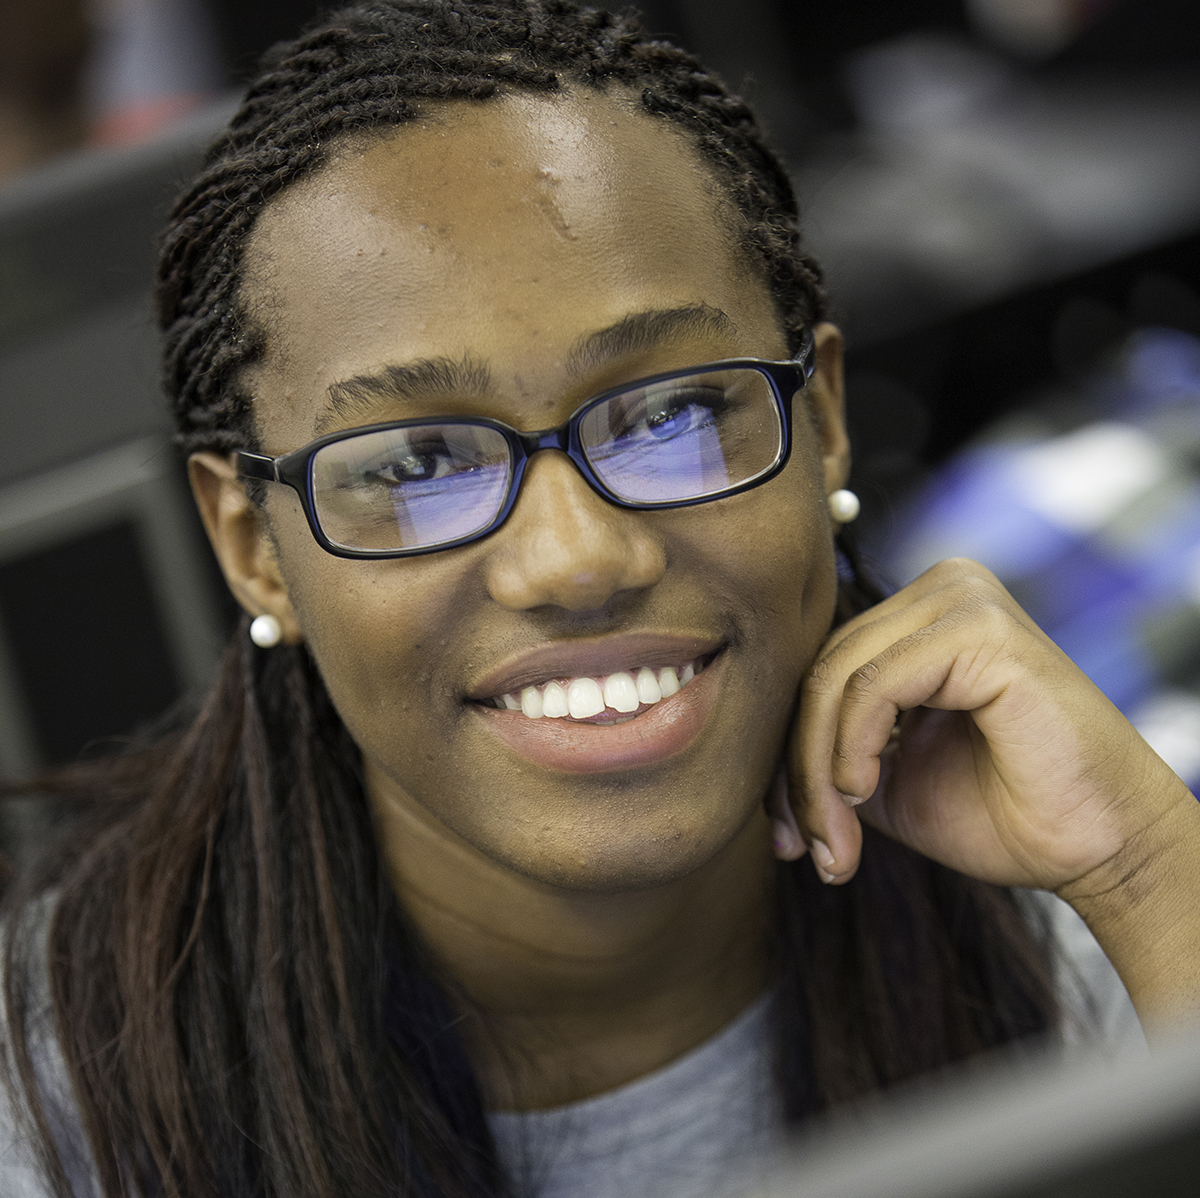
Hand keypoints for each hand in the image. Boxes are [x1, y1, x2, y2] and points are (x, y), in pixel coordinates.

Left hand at [782, 557, 1199, 1025]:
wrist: (1099, 850)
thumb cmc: (1003, 813)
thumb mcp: (883, 777)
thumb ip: (826, 745)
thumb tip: (753, 755)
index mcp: (919, 616)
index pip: (817, 669)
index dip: (786, 752)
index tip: (780, 832)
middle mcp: (939, 592)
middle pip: (818, 672)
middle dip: (796, 771)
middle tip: (796, 846)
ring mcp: (961, 601)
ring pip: (834, 678)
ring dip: (816, 772)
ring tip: (831, 842)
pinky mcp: (980, 630)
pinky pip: (872, 684)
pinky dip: (850, 746)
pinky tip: (860, 793)